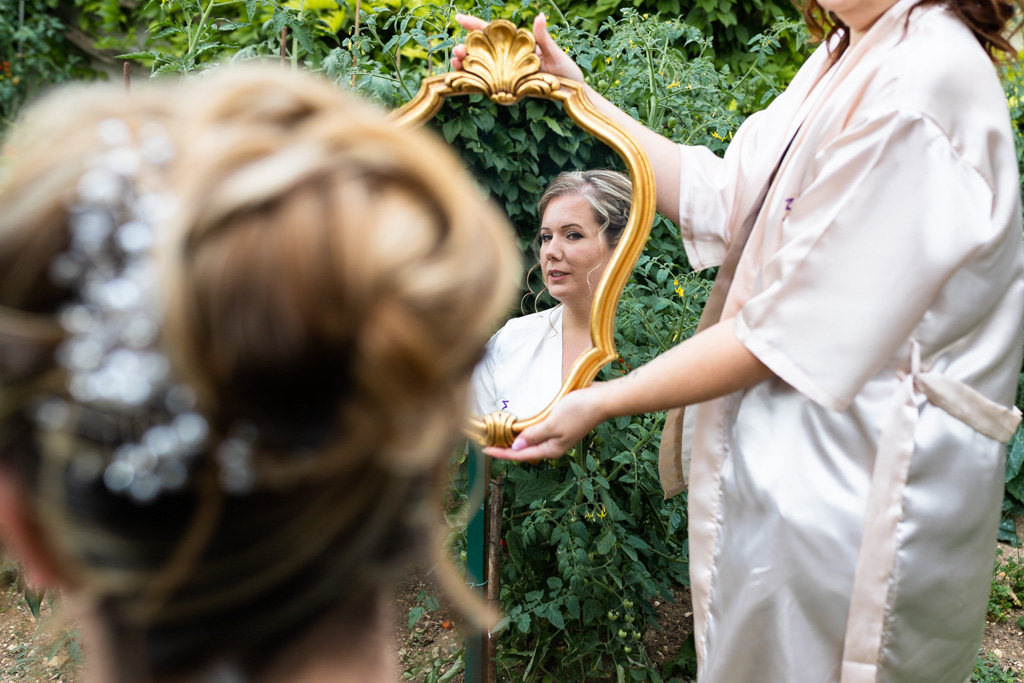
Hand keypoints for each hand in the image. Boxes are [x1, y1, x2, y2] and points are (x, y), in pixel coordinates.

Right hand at [452, 13, 585, 83]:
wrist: (573, 95)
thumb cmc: (567, 73)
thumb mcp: (557, 54)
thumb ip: (544, 38)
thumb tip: (539, 16)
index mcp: (519, 46)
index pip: (494, 33)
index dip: (476, 26)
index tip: (460, 18)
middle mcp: (510, 59)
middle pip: (482, 51)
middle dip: (466, 49)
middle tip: (456, 52)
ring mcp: (509, 75)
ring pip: (482, 67)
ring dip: (467, 65)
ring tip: (456, 64)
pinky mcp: (511, 90)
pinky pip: (489, 85)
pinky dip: (475, 82)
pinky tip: (465, 80)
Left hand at [483, 386, 605, 460]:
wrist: (600, 400)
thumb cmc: (577, 411)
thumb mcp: (552, 424)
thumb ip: (533, 436)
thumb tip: (515, 448)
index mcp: (551, 449)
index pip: (520, 455)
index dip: (501, 453)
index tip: (484, 450)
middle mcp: (552, 446)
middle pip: (523, 450)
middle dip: (506, 447)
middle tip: (487, 442)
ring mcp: (556, 436)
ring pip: (530, 440)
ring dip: (514, 438)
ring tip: (498, 434)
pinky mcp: (559, 425)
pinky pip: (537, 430)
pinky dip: (525, 429)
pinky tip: (518, 424)